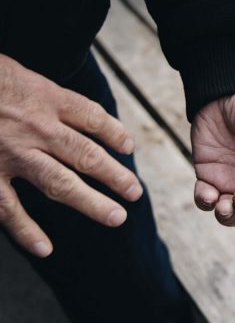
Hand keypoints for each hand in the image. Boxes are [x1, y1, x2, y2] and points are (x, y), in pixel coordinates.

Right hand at [0, 54, 142, 256]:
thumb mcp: (16, 73)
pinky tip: (46, 248)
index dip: (115, 133)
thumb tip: (67, 112)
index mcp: (45, 97)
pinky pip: (9, 209)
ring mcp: (12, 153)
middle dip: (115, 176)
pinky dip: (27, 231)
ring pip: (61, 184)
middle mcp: (36, 126)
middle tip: (135, 192)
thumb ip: (41, 93)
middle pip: (87, 155)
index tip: (129, 147)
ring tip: (117, 217)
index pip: (93, 117)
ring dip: (92, 203)